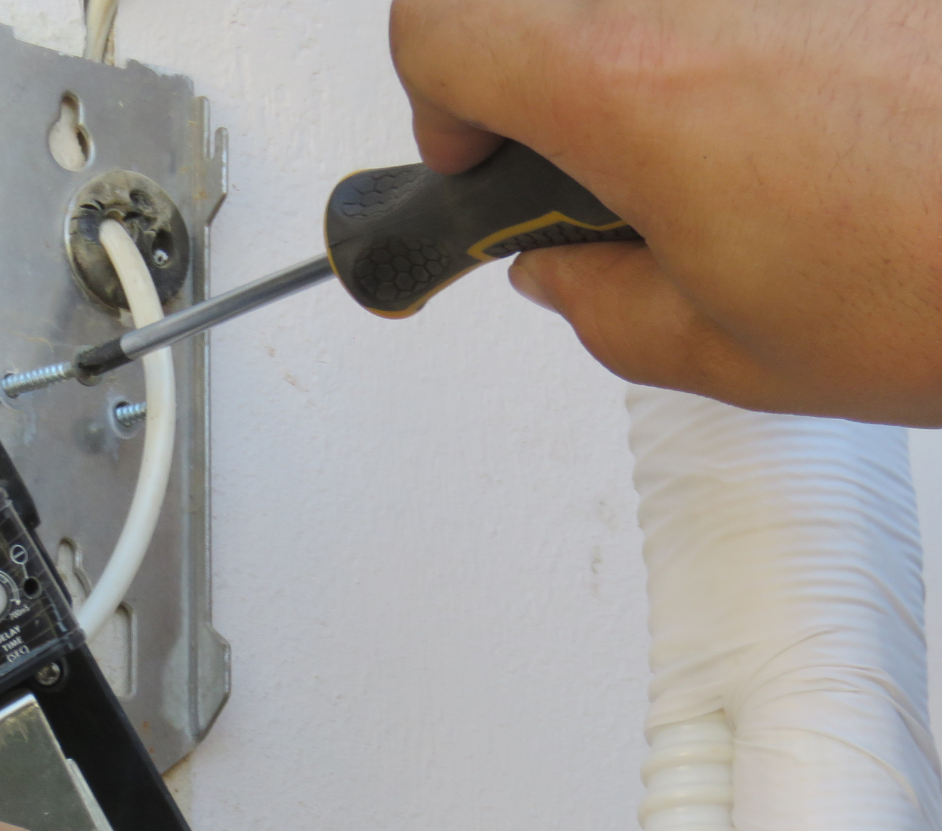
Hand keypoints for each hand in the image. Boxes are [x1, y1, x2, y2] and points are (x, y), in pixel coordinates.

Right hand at [391, 0, 941, 424]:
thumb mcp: (735, 351)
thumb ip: (597, 303)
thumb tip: (564, 266)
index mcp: (637, 84)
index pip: (441, 32)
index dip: (440, 102)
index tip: (485, 154)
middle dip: (557, 76)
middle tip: (617, 153)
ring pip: (667, 6)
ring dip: (680, 60)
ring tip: (767, 140)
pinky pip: (767, 11)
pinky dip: (775, 47)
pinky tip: (835, 104)